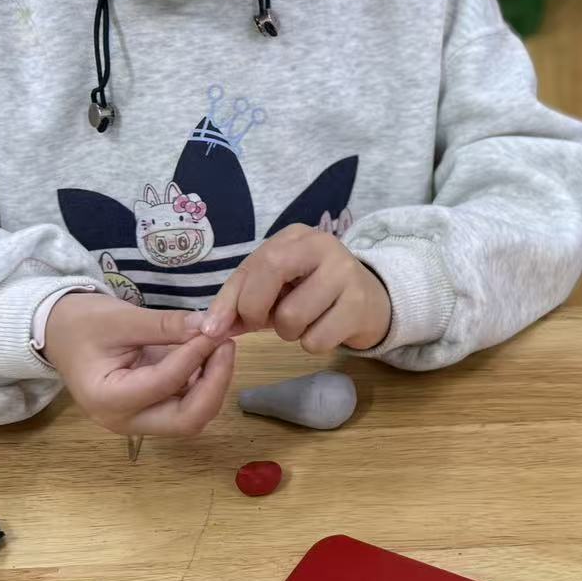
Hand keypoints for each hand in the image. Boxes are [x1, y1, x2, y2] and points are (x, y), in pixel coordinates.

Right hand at [43, 293, 236, 436]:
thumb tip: (209, 325)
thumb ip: (166, 325)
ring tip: (221, 347)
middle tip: (226, 346)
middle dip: (214, 384)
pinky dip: (204, 384)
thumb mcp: (122, 318)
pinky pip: (186, 406)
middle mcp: (124, 420)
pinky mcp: (150, 411)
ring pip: (191, 417)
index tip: (215, 329)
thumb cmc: (83, 324)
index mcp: (108, 399)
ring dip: (213, 385)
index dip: (196, 355)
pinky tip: (210, 356)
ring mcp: (139, 420)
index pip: (165, 383)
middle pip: (186, 420)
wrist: (60, 333)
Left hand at [204, 225, 391, 352]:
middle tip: (263, 323)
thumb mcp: (275, 288)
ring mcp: (345, 272)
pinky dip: (312, 344)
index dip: (228, 300)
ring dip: (288, 332)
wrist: (372, 302)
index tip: (214, 329)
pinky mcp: (359, 304)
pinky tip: (325, 329)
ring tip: (303, 322)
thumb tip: (210, 328)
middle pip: (271, 271)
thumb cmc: (313, 292)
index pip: (253, 264)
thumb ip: (241, 301)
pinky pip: (315, 339)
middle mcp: (322, 245)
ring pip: (291, 315)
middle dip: (255, 309)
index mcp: (296, 237)